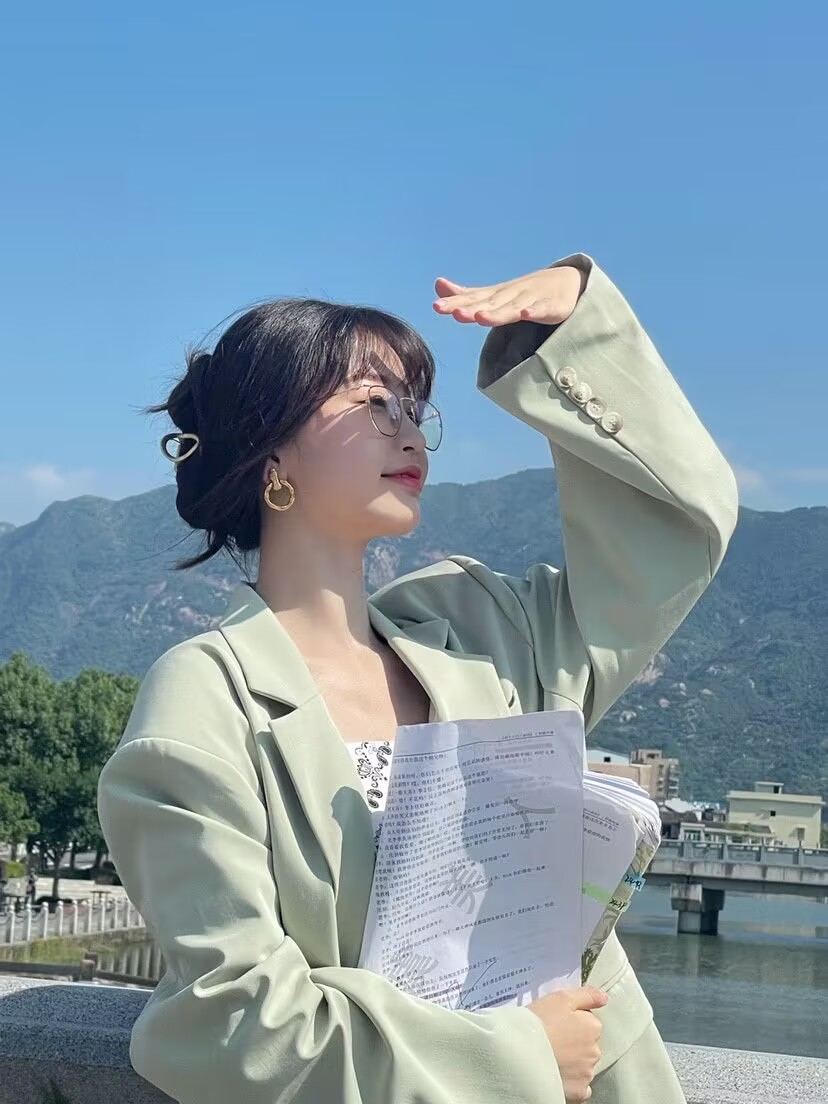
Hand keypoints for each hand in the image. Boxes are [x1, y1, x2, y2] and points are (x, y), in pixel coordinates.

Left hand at [433, 264, 584, 326]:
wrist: (566, 282)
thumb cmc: (524, 292)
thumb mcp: (493, 294)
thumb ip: (466, 294)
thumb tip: (438, 285)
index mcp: (495, 295)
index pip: (472, 299)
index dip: (455, 302)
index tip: (436, 307)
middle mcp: (510, 295)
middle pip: (488, 304)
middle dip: (471, 308)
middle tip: (454, 312)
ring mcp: (530, 300)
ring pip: (511, 308)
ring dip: (497, 313)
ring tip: (481, 317)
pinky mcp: (551, 307)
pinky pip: (542, 310)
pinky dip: (534, 310)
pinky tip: (525, 312)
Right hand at [526, 985, 607, 1102]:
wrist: (522, 1051)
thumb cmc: (541, 1021)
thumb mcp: (562, 998)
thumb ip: (587, 996)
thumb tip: (604, 998)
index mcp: (593, 1027)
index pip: (588, 1022)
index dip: (571, 1021)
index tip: (557, 1022)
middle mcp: (595, 1051)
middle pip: (587, 1045)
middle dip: (574, 1043)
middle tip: (553, 1039)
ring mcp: (587, 1073)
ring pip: (583, 1066)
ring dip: (573, 1062)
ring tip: (552, 1056)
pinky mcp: (578, 1091)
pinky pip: (580, 1087)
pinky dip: (572, 1082)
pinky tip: (559, 1074)